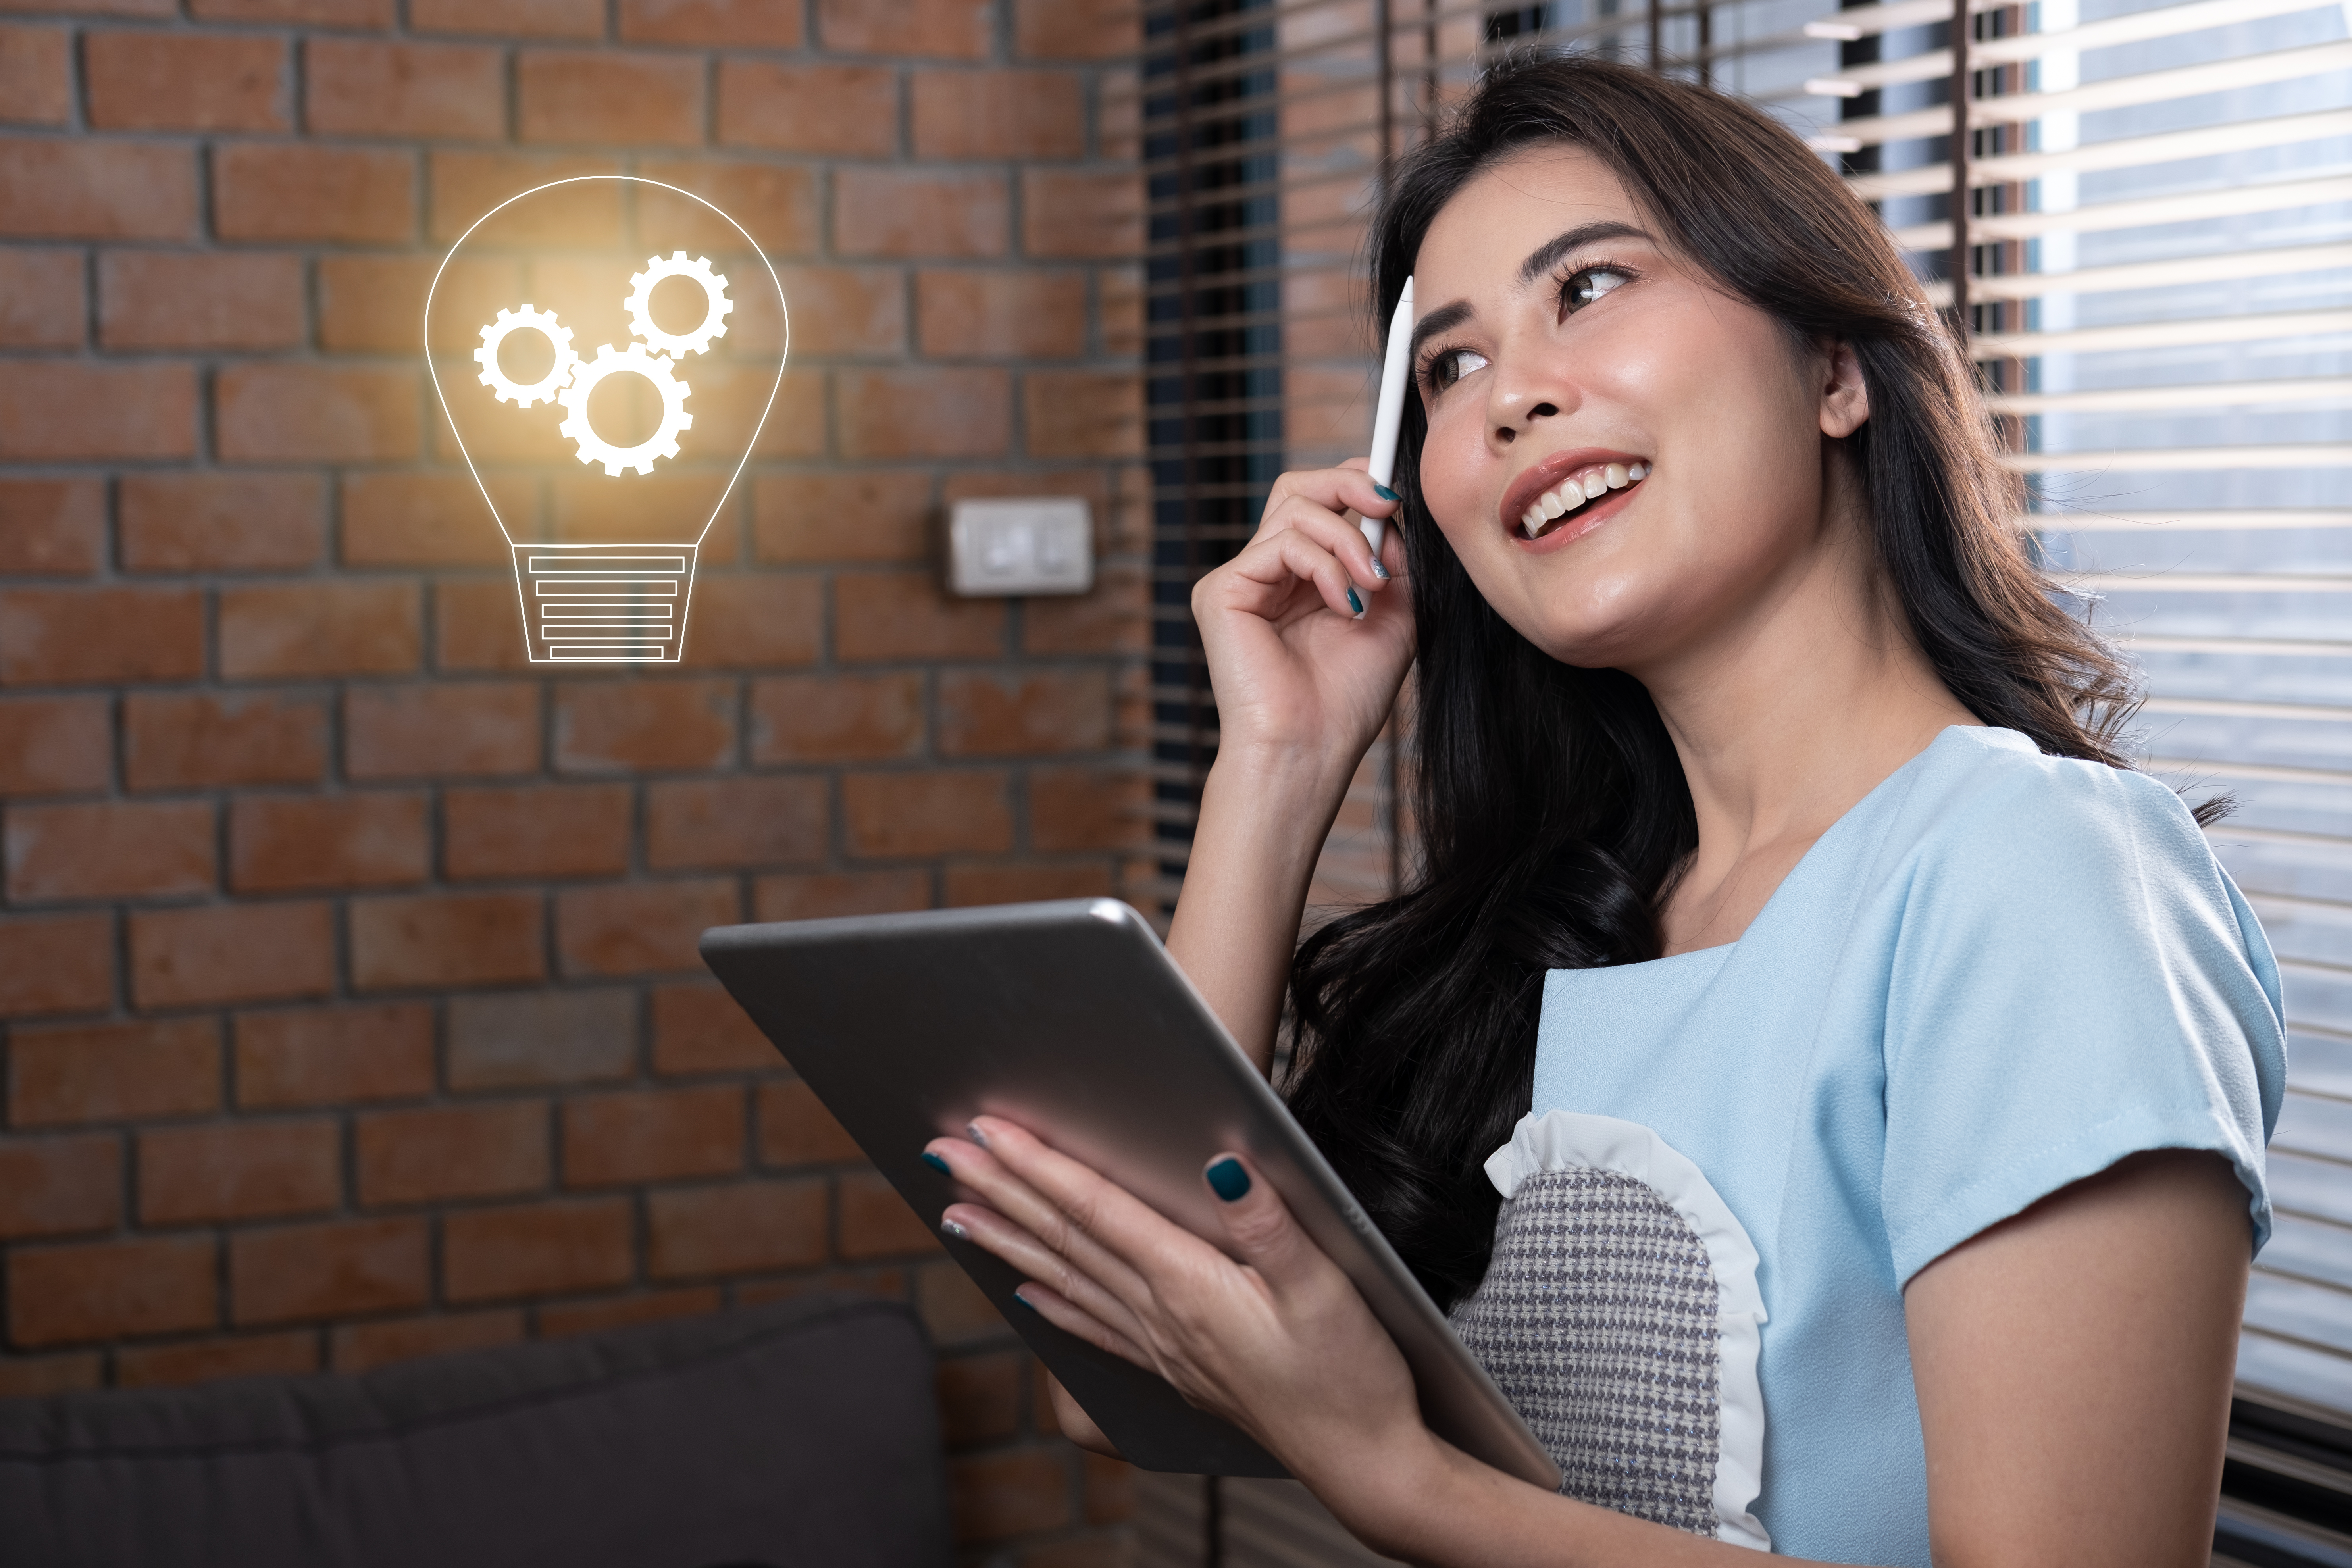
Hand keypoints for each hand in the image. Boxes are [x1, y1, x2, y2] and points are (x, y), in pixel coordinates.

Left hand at [927, 1116, 1433, 1500]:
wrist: (1363, 1463)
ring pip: (1064, 1279)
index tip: (986, 1128)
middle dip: (1000, 1189)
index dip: (1038, 1164)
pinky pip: (1091, 1327)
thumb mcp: (1327, 1288)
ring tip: (955, 1209)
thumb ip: (1271, 1225)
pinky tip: (1021, 1290)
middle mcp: (1161, 1315)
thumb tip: (1221, 1165)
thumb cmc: (1353, 1376)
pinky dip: (1047, 1302)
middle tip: (941, 1149)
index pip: (1096, 1210)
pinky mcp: (1175, 1369)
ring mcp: (1162, 1346)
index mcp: (1191, 1285)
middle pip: (1063, 1239)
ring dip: (1007, 1239)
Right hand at [1192, 461, 1414, 771]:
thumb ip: (1393, 559)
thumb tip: (1389, 512)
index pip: (1320, 502)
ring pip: (1295, 507)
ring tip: (1372, 586)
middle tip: (1388, 505)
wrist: (1311, 749)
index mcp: (1302, 578)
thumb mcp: (1393, 614)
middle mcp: (1267, 573)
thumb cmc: (1347, 698)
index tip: (1397, 497)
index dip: (1355, 483)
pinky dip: (1325, 566)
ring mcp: (1241, 580)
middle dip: (1348, 483)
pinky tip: (1344, 604)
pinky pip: (1281, 544)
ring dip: (1348, 539)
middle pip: (1296, 487)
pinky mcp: (1221, 590)